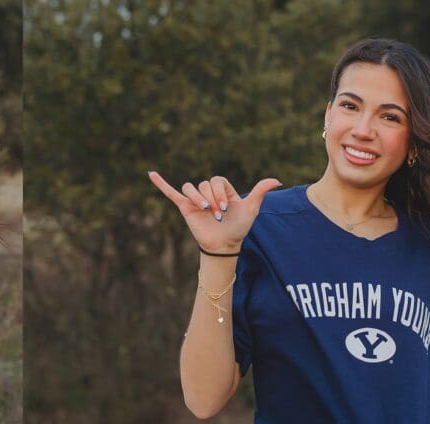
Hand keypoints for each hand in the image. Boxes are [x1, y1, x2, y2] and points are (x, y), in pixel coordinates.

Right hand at [148, 172, 280, 252]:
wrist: (224, 245)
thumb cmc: (238, 227)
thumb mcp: (251, 208)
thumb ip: (261, 191)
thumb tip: (278, 181)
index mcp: (222, 189)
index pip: (217, 180)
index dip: (220, 192)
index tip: (225, 208)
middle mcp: (207, 192)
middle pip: (204, 184)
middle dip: (212, 199)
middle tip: (217, 215)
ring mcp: (195, 199)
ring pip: (191, 187)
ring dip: (198, 198)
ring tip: (206, 211)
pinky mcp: (184, 208)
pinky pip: (171, 193)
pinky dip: (161, 183)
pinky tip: (151, 174)